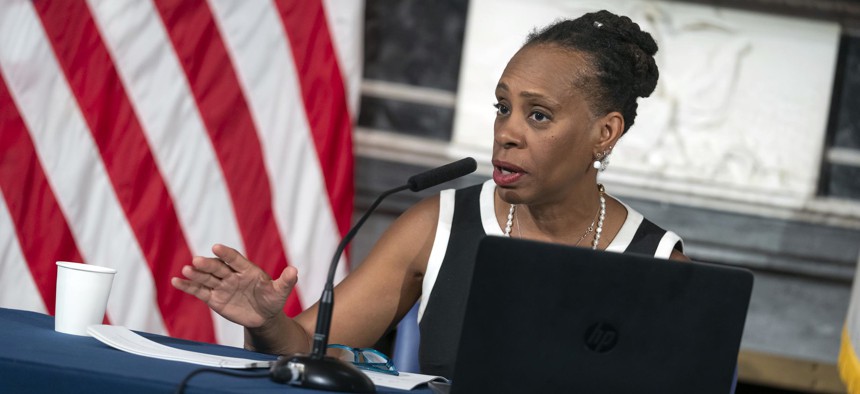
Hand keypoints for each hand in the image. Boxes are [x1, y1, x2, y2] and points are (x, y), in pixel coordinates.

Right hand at [171, 244, 297, 327]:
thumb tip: (294, 270)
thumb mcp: (280, 292)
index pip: (235, 259)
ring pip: (206, 278)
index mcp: (248, 269)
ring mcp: (222, 285)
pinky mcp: (214, 298)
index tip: (217, 247)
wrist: (264, 316)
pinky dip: (187, 286)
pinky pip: (199, 291)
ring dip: (195, 274)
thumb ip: (286, 281)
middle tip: (197, 261)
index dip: (227, 254)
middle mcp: (232, 275)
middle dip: (207, 264)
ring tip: (185, 271)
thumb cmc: (272, 300)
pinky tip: (176, 282)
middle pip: (217, 268)